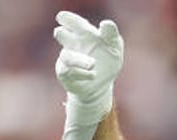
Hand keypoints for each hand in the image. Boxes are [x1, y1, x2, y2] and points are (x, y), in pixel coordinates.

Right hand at [54, 10, 123, 124]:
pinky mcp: (66, 75)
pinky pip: (70, 73)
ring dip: (80, 60)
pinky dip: (82, 73)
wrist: (101, 84)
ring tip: (92, 64)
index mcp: (82, 33)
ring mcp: (67, 60)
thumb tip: (106, 24)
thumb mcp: (114, 47)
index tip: (64, 19)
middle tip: (61, 32)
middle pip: (61, 34)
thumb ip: (111, 35)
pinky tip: (93, 75)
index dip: (68, 19)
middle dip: (62, 33)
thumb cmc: (107, 60)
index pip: (72, 22)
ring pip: (67, 56)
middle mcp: (71, 44)